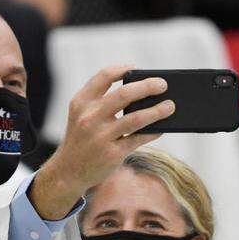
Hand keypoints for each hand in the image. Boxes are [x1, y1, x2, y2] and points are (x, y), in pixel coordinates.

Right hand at [31, 64, 174, 218]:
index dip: (122, 69)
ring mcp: (100, 136)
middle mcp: (89, 117)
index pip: (104, 76)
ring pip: (136, 118)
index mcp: (81, 102)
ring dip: (157, 111)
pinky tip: (161, 128)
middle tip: (163, 84)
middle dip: (148, 86)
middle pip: (125, 94)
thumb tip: (140, 91)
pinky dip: (153, 132)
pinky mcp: (112, 154)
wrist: (68, 171)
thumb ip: (101, 101)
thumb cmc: (81, 138)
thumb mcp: (81, 115)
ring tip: (170, 106)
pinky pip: (138, 139)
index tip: (135, 67)